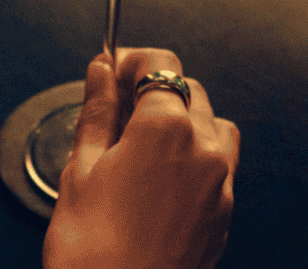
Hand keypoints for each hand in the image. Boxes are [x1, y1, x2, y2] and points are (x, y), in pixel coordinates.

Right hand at [43, 48, 239, 268]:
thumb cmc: (93, 248)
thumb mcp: (81, 167)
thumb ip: (97, 111)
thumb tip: (100, 73)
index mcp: (166, 127)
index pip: (160, 64)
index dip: (131, 59)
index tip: (110, 69)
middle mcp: (204, 148)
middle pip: (187, 90)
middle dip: (151, 90)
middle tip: (112, 107)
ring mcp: (222, 183)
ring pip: (211, 125)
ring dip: (180, 120)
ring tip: (137, 142)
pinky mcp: (225, 213)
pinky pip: (219, 164)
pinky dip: (193, 155)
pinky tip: (156, 176)